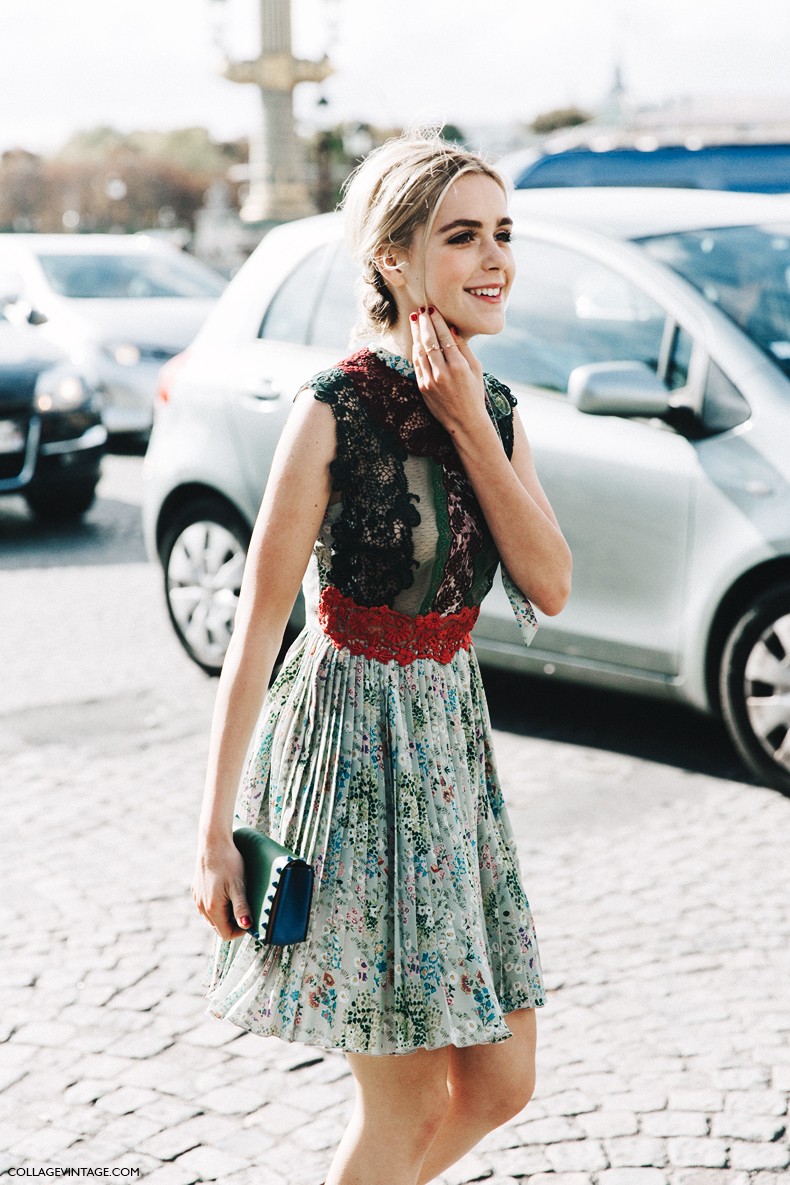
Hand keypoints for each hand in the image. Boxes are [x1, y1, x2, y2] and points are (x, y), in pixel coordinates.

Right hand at [191, 838, 252, 940]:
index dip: (240, 931)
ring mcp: (198, 899)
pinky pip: (207, 905)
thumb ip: (241, 908)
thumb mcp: (239, 886)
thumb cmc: (228, 863)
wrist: (213, 843)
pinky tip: (225, 889)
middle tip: (245, 906)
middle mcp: (202, 907)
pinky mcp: (196, 890)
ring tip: (236, 896)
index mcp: (213, 909)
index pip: (226, 934)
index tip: (250, 918)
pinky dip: (217, 903)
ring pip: (213, 916)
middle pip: (219, 926)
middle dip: (233, 922)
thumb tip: (247, 926)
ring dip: (225, 912)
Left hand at [409, 306, 488, 435]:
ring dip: (416, 334)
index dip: (437, 322)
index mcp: (459, 366)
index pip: (444, 337)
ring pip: (420, 351)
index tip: (432, 310)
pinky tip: (415, 340)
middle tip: (421, 310)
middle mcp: (443, 372)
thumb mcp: (476, 370)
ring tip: (415, 320)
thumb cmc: (474, 394)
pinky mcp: (423, 387)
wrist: (465, 421)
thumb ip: (464, 349)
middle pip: (429, 341)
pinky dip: (415, 349)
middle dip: (424, 323)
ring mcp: (430, 380)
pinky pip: (416, 364)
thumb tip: (451, 330)